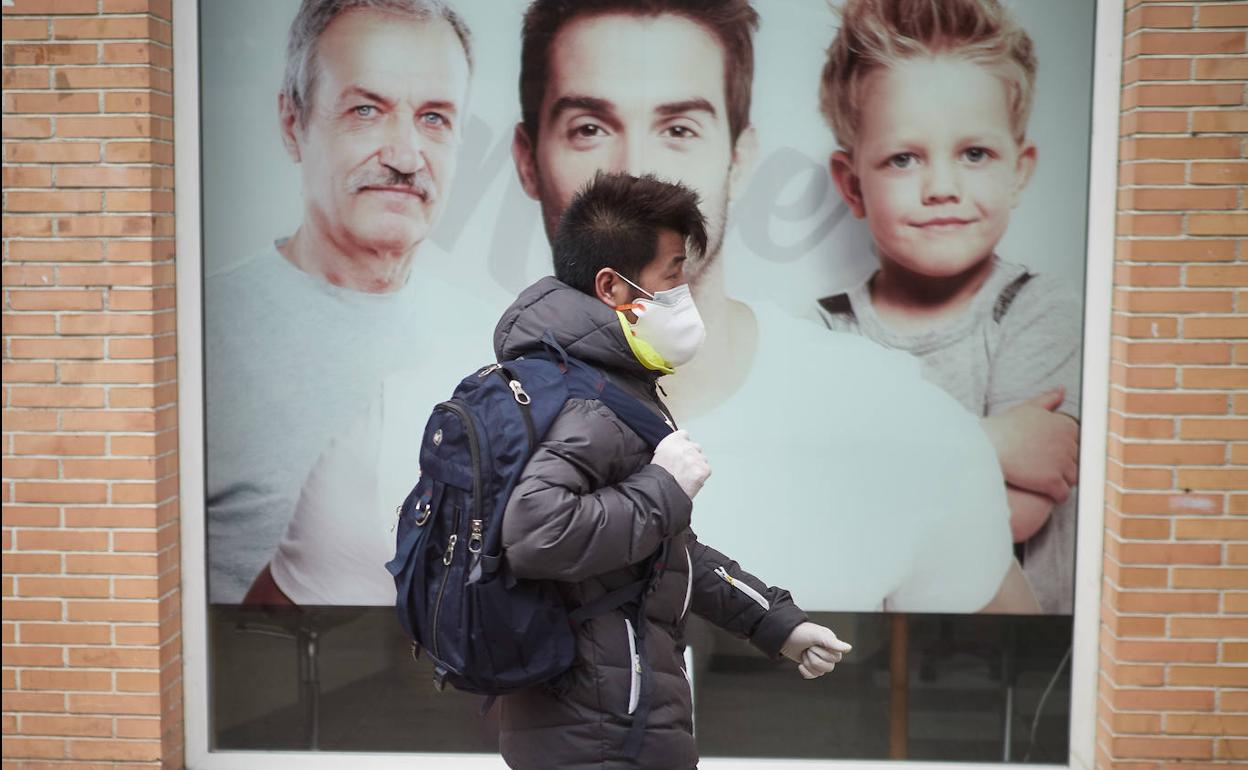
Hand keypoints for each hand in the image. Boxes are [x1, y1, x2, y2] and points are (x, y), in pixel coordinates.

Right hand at [651, 429, 710, 499]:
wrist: (660, 493)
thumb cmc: (656, 477)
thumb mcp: (657, 454)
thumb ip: (669, 446)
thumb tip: (673, 437)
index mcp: (672, 440)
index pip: (684, 435)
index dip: (682, 445)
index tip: (679, 453)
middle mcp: (686, 446)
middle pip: (695, 447)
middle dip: (691, 456)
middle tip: (682, 468)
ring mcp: (696, 458)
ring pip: (702, 458)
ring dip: (697, 465)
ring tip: (686, 477)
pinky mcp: (704, 469)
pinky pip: (706, 470)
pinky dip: (701, 476)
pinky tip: (691, 482)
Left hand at [780, 622, 851, 678]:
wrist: (782, 636)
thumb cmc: (800, 632)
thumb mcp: (817, 635)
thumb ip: (833, 642)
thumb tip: (849, 648)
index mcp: (831, 643)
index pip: (836, 658)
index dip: (823, 654)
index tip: (814, 645)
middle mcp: (827, 651)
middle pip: (828, 668)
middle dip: (814, 659)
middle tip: (807, 648)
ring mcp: (819, 659)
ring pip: (820, 672)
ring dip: (808, 664)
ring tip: (803, 653)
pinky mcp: (810, 665)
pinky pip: (814, 676)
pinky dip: (806, 672)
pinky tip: (800, 665)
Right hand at [981, 387, 1078, 502]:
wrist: (986, 446)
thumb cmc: (1004, 427)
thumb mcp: (1028, 408)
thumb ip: (1048, 400)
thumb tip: (1061, 391)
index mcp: (1066, 425)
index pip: (1078, 442)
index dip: (1065, 450)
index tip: (1051, 455)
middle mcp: (1068, 444)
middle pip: (1078, 461)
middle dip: (1067, 467)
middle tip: (1048, 470)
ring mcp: (1061, 463)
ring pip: (1074, 478)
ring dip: (1064, 481)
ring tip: (1048, 482)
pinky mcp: (1052, 481)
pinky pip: (1063, 494)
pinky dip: (1057, 496)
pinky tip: (1047, 494)